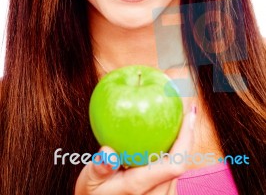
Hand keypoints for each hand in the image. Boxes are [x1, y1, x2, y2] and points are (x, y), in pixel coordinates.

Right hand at [74, 107, 195, 194]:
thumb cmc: (94, 193)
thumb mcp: (90, 181)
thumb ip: (99, 167)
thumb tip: (107, 152)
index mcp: (141, 187)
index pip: (175, 163)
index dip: (186, 138)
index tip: (188, 113)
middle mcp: (158, 193)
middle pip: (181, 159)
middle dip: (186, 132)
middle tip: (185, 106)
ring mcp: (162, 194)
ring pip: (179, 162)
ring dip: (182, 139)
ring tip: (180, 115)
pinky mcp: (163, 192)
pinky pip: (173, 166)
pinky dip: (174, 147)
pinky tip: (169, 131)